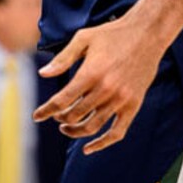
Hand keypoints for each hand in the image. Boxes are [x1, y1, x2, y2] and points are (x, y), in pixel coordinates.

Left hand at [34, 16, 163, 153]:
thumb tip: (43, 74)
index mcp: (91, 73)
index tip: (36, 116)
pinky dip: (102, 144)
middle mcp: (106, 89)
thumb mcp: (84, 38)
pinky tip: (88, 149)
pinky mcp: (133, 105)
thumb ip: (63, 58)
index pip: (62, 100)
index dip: (46, 110)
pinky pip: (117, 133)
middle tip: (55, 115)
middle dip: (60, 117)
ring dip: (75, 131)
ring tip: (65, 127)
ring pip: (92, 126)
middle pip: (75, 115)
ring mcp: (121, 99)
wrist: (147, 34)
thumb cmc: (112, 34)